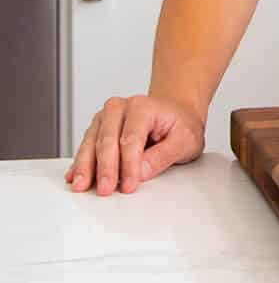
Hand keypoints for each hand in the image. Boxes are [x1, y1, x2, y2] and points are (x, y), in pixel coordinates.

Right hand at [64, 94, 205, 194]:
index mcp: (144, 107)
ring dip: (86, 165)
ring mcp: (107, 117)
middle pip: (108, 139)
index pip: (132, 139)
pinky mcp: (98, 128)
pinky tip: (74, 176)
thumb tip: (141, 172)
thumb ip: (164, 154)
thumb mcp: (186, 139)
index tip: (129, 185)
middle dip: (105, 167)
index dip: (129, 165)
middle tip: (105, 190)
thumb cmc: (180, 125)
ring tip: (82, 186)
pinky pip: (85, 145)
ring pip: (91, 142)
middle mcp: (121, 107)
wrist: (175, 113)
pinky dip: (80, 162)